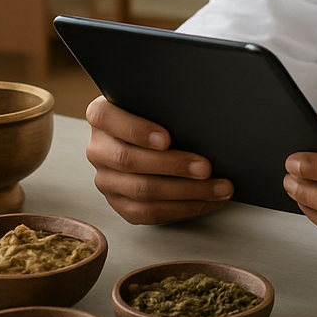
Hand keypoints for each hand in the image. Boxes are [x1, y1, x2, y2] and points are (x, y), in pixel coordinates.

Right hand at [84, 95, 232, 223]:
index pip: (107, 119)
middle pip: (130, 160)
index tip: (166, 139)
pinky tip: (207, 201)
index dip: (137, 130)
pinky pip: (148, 213)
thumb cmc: (157, 115)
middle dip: (173, 165)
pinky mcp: (119, 203)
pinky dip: (182, 209)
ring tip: (218, 188)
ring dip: (186, 192)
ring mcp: (106, 179)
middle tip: (206, 167)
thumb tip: (203, 119)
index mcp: (101, 115)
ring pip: (142, 192)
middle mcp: (98, 149)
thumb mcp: (155, 103)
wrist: (149, 137)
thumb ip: (166, 106)